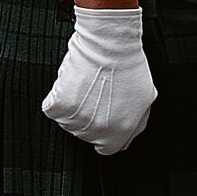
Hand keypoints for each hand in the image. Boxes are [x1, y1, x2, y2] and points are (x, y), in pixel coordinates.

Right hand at [43, 6, 156, 154]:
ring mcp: (77, 119)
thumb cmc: (128, 67)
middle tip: (94, 98)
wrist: (108, 46)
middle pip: (86, 136)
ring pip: (68, 124)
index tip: (103, 122)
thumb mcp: (146, 100)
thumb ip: (136, 123)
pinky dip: (56, 99)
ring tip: (84, 88)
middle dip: (90, 120)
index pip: (106, 149)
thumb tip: (127, 134)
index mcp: (120, 132)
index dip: (105, 135)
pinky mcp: (59, 105)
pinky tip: (70, 86)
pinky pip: (51, 109)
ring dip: (73, 109)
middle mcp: (98, 130)